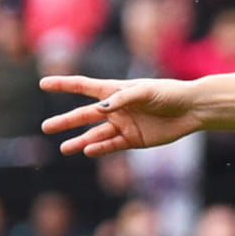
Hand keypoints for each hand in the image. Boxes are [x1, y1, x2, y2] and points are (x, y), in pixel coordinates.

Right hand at [41, 76, 203, 156]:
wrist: (191, 109)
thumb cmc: (169, 93)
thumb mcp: (146, 91)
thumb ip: (123, 98)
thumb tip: (101, 108)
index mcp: (115, 90)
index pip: (84, 87)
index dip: (64, 85)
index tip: (43, 84)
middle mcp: (115, 108)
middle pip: (84, 115)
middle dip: (65, 122)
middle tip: (45, 127)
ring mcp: (123, 125)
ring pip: (96, 134)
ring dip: (80, 141)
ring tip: (64, 148)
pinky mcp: (134, 139)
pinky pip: (113, 145)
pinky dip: (101, 149)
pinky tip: (88, 152)